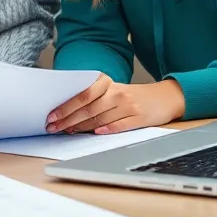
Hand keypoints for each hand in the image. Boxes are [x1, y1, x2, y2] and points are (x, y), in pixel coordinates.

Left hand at [45, 75, 184, 134]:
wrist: (164, 97)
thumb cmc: (132, 96)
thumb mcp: (113, 91)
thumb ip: (94, 98)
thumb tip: (67, 112)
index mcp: (108, 83)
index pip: (82, 95)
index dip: (65, 106)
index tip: (51, 115)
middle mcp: (117, 93)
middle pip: (88, 108)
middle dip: (68, 119)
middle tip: (53, 127)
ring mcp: (129, 105)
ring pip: (100, 118)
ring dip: (81, 127)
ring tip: (67, 132)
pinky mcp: (139, 117)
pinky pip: (119, 125)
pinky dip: (106, 129)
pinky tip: (95, 133)